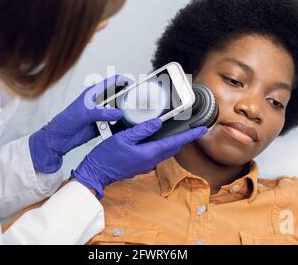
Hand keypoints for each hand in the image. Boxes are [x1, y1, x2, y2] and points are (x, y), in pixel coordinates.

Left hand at [29, 75, 131, 172]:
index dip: (124, 81)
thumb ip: (101, 112)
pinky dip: (120, 125)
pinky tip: (125, 126)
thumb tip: (118, 112)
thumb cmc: (64, 122)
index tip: (134, 85)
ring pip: (118, 111)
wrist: (58, 139)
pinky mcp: (102, 125)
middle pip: (118, 96)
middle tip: (137, 103)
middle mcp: (98, 102)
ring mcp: (101, 114)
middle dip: (128, 98)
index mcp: (93, 93)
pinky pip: (115, 123)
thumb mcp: (84, 114)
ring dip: (125, 113)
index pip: (112, 82)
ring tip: (133, 115)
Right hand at [71, 118, 206, 197]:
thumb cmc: (106, 157)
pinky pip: (156, 153)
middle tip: (192, 128)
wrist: (96, 173)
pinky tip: (155, 138)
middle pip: (173, 148)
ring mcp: (146, 164)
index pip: (175, 143)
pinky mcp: (141, 164)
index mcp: (149, 153)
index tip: (201, 129)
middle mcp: (151, 161)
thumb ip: (141, 131)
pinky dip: (161, 145)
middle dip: (184, 138)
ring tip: (177, 130)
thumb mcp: (123, 138)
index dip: (190, 135)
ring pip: (165, 151)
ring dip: (173, 142)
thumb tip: (157, 124)